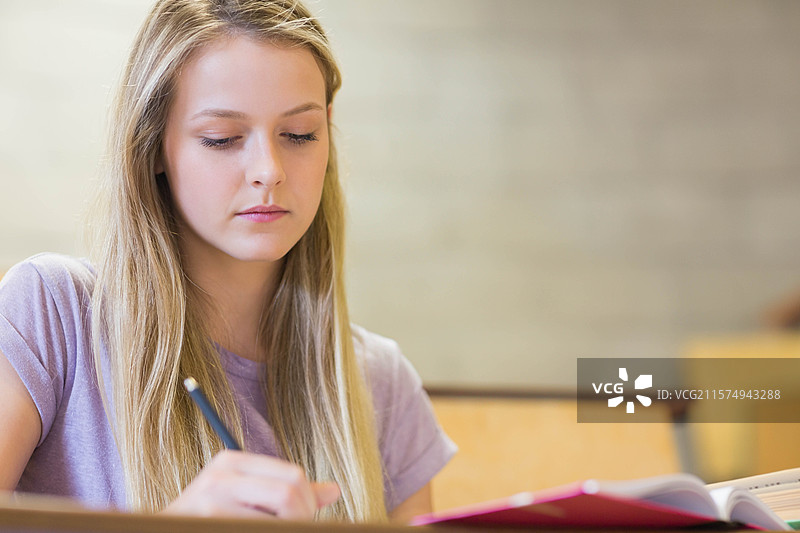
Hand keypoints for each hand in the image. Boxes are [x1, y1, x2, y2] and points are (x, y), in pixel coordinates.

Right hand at [163, 450, 339, 519]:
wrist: (161, 531)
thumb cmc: (209, 521)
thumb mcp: (245, 500)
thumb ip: (284, 493)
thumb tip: (334, 491)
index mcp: (233, 461)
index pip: (293, 476)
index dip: (308, 503)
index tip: (305, 520)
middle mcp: (221, 474)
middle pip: (290, 494)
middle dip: (302, 519)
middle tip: (298, 529)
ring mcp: (211, 500)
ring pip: (278, 519)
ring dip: (287, 530)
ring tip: (273, 531)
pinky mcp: (208, 521)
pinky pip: (258, 530)